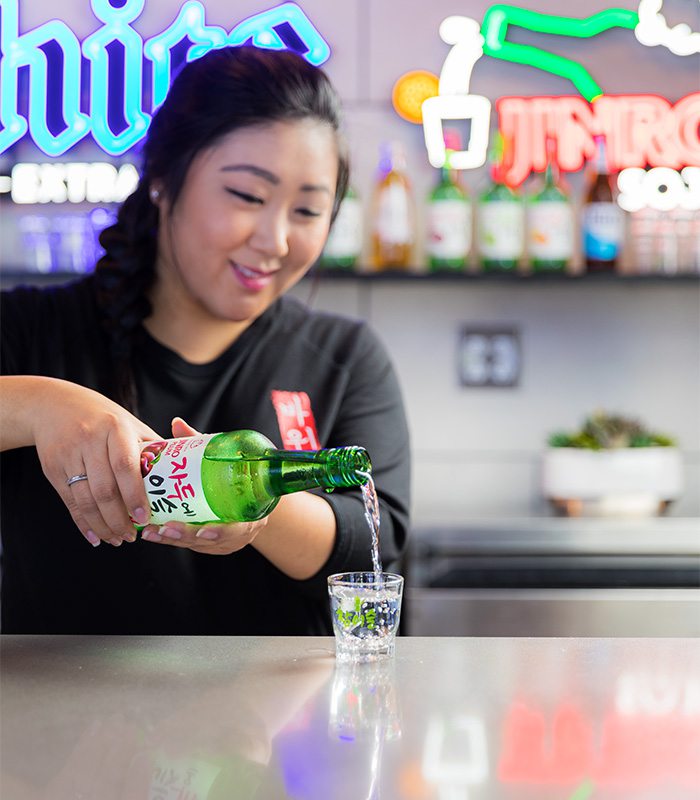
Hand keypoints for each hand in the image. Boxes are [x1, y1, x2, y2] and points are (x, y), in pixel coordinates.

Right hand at [31, 378, 158, 546]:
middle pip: (104, 489)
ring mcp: (68, 455)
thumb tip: (179, 476)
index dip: (135, 495)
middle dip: (119, 519)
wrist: (55, 406)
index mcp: (115, 428)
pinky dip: (83, 523)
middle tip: (132, 536)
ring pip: (85, 500)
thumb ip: (150, 448)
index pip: (126, 466)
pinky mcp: (52, 467)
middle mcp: (90, 441)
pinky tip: (95, 536)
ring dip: (102, 525)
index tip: (145, 518)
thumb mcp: (129, 424)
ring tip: (117, 539)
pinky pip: (69, 502)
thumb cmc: (104, 418)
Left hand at [139, 417, 267, 554]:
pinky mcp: (215, 545)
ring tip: (151, 532)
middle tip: (163, 529)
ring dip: (174, 541)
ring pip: (198, 546)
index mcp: (253, 513)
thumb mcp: (225, 458)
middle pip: (212, 541)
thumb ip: (201, 444)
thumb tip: (176, 423)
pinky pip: (193, 546)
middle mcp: (242, 532)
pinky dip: (174, 541)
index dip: (219, 532)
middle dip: (186, 537)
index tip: (201, 530)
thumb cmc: (239, 472)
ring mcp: (228, 542)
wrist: (257, 492)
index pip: (236, 528)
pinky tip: (155, 534)